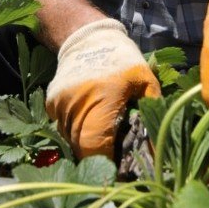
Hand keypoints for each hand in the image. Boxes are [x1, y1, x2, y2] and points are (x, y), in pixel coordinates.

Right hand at [46, 19, 160, 158]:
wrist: (88, 37)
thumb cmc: (123, 60)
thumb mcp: (146, 82)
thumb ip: (151, 115)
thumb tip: (157, 152)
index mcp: (101, 100)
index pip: (95, 148)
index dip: (106, 164)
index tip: (121, 170)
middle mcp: (75, 105)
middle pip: (81, 148)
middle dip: (98, 157)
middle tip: (116, 157)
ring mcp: (59, 104)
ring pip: (70, 140)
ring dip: (86, 145)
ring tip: (104, 139)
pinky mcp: (51, 103)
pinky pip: (62, 128)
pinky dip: (75, 131)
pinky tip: (89, 122)